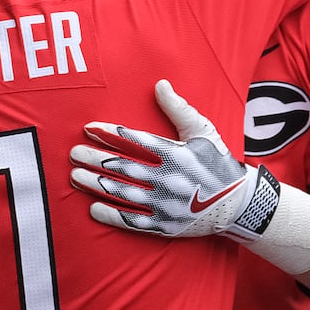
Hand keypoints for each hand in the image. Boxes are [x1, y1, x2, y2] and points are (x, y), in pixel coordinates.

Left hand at [72, 80, 272, 239]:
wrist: (237, 204)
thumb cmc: (218, 163)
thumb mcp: (203, 132)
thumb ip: (179, 109)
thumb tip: (160, 84)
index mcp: (177, 154)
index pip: (135, 141)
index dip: (109, 134)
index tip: (89, 129)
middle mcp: (169, 179)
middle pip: (123, 167)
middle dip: (94, 159)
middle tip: (73, 153)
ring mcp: (166, 205)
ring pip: (123, 193)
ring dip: (95, 185)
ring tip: (75, 177)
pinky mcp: (165, 226)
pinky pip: (133, 221)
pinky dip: (111, 216)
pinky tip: (92, 208)